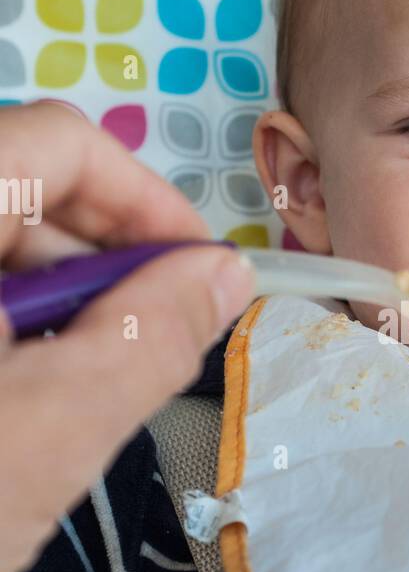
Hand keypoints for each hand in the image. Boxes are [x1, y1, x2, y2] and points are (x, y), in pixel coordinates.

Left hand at [0, 102, 254, 571]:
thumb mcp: (49, 429)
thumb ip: (152, 337)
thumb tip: (224, 275)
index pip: (56, 142)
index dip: (146, 202)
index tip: (199, 275)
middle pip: (15, 188)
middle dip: (101, 263)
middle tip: (148, 350)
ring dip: (49, 307)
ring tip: (70, 397)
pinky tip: (7, 409)